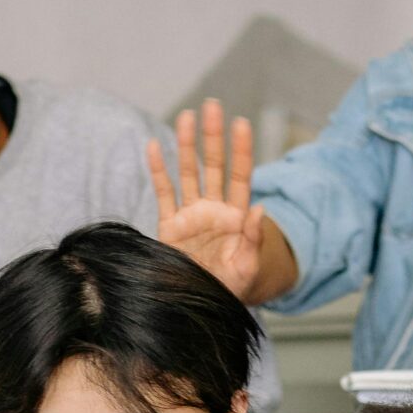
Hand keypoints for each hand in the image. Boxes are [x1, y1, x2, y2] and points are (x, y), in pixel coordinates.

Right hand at [150, 101, 266, 301]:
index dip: (241, 150)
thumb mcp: (248, 267)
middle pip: (214, 165)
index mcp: (235, 216)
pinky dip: (158, 171)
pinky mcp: (170, 227)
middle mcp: (213, 209)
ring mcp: (191, 215)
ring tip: (186, 116)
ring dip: (186, 145)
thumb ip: (253, 239)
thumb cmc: (233, 289)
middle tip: (212, 106)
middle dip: (213, 136)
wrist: (204, 306)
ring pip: (188, 173)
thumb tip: (259, 208)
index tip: (242, 123)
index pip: (240, 175)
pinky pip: (163, 194)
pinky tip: (153, 147)